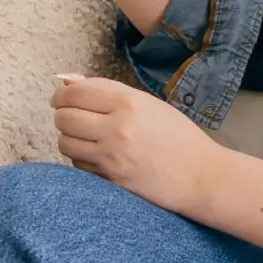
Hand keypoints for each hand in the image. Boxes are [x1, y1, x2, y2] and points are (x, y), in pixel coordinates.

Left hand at [50, 76, 224, 215]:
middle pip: (65, 117)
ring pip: (66, 142)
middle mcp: (117, 127)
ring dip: (69, 138)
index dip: (62, 94)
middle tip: (70, 117)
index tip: (61, 98)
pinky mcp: (110, 180)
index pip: (76, 93)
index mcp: (129, 102)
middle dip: (62, 115)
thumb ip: (109, 92)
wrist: (200, 176)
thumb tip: (68, 82)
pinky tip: (96, 156)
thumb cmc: (178, 137)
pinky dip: (81, 159)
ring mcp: (112, 156)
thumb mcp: (149, 105)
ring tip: (84, 137)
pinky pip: (78, 166)